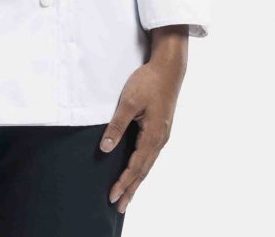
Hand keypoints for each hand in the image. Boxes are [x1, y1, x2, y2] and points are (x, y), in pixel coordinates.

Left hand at [99, 27, 187, 213]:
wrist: (168, 68)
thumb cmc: (148, 82)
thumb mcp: (129, 102)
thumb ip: (117, 125)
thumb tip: (105, 148)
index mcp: (153, 135)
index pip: (136, 166)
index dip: (123, 182)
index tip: (112, 196)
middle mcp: (160, 139)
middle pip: (143, 170)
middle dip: (131, 189)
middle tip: (119, 207)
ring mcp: (162, 135)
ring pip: (148, 164)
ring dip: (136, 180)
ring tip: (127, 195)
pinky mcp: (160, 129)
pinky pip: (150, 154)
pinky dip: (141, 167)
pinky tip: (136, 170)